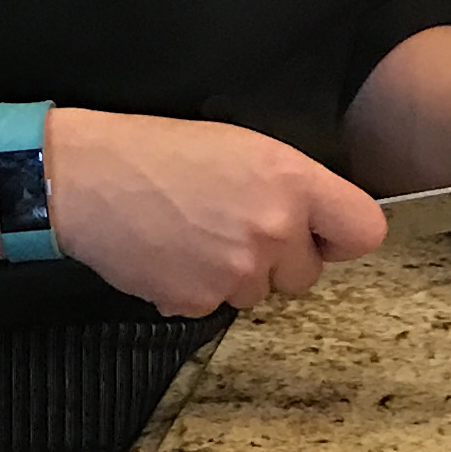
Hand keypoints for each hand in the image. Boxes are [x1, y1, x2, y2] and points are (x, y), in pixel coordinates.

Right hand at [46, 107, 386, 316]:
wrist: (85, 178)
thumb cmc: (158, 150)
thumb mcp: (241, 145)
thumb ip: (291, 185)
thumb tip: (319, 223)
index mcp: (292, 181)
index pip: (364, 232)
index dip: (342, 236)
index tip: (322, 233)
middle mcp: (274, 230)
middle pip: (308, 275)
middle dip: (280, 259)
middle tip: (234, 225)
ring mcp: (237, 272)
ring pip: (259, 293)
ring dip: (236, 274)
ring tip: (194, 234)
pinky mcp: (199, 302)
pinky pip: (215, 306)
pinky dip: (196, 287)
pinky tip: (170, 252)